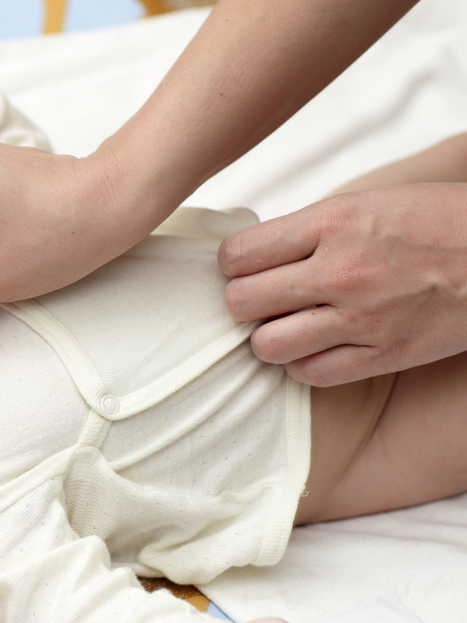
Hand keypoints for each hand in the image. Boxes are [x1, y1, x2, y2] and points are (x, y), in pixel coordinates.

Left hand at [219, 184, 466, 385]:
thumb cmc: (435, 221)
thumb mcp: (367, 203)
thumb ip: (309, 229)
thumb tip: (252, 253)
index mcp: (333, 223)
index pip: (239, 255)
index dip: (231, 264)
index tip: (242, 267)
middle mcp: (341, 271)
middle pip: (243, 302)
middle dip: (242, 302)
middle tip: (259, 299)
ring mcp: (362, 318)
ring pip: (267, 346)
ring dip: (268, 338)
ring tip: (284, 326)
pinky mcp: (383, 355)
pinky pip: (309, 374)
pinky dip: (302, 364)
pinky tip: (314, 347)